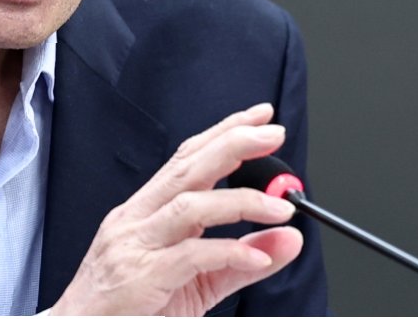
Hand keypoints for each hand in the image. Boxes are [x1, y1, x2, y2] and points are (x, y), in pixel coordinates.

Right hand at [50, 103, 302, 315]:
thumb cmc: (129, 310)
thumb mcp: (195, 284)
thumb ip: (241, 261)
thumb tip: (289, 239)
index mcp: (143, 213)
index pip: (185, 159)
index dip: (223, 133)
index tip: (258, 118)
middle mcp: (135, 220)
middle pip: (187, 169)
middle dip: (233, 145)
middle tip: (273, 133)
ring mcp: (133, 246)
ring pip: (189, 206)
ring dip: (240, 202)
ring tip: (280, 208)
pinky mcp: (140, 279)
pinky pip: (190, 257)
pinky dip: (228, 252)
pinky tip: (257, 258)